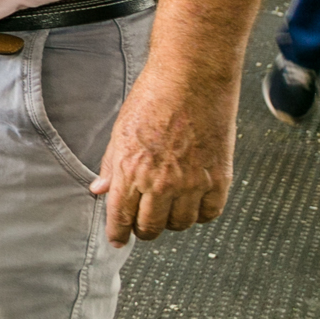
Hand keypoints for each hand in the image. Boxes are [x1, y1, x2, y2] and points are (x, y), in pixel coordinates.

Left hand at [89, 73, 234, 247]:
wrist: (191, 79)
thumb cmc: (152, 98)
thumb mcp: (120, 131)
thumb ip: (111, 166)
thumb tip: (100, 190)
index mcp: (131, 170)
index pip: (120, 215)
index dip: (118, 232)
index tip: (117, 239)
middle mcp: (161, 183)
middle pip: (151, 227)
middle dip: (144, 229)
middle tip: (143, 222)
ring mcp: (192, 183)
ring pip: (181, 224)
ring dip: (172, 222)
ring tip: (168, 208)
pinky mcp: (219, 179)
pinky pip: (210, 213)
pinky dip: (201, 214)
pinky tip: (194, 202)